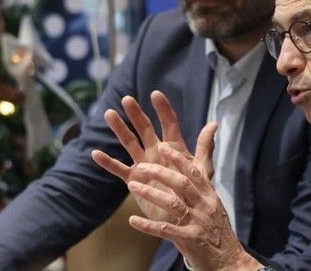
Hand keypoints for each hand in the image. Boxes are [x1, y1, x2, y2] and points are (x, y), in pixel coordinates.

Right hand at [91, 90, 214, 223]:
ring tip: (109, 114)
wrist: (182, 216)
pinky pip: (119, 169)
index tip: (155, 94)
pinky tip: (95, 153)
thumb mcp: (202, 169)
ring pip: (129, 143)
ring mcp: (143, 164)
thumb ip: (204, 147)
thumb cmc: (193, 191)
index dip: (163, 109)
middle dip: (136, 114)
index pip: (169, 124)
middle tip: (127, 99)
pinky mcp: (134, 180)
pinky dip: (107, 162)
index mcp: (173, 147)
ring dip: (119, 129)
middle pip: (145, 129)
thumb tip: (214, 123)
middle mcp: (156, 152)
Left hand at [126, 143, 261, 270]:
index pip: (194, 171)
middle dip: (160, 172)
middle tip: (141, 166)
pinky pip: (166, 230)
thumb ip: (203, 181)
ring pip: (173, 204)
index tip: (163, 147)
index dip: (177, 159)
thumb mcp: (213, 202)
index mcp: (209, 195)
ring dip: (150, 194)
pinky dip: (148, 225)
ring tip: (132, 186)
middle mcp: (204, 206)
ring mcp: (197, 223)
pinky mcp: (190, 240)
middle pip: (182, 183)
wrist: (229, 259)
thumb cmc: (217, 228)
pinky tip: (133, 220)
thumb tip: (206, 155)